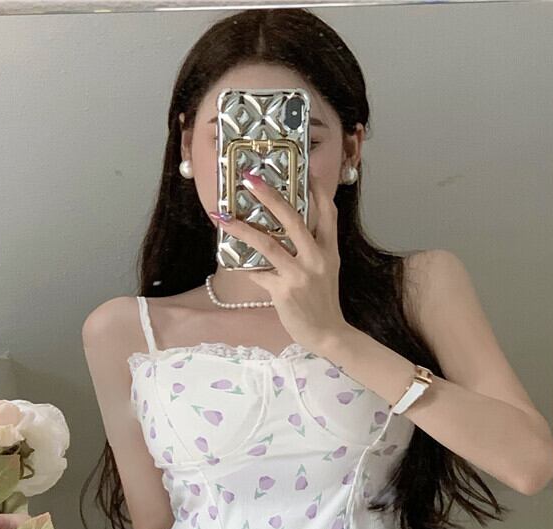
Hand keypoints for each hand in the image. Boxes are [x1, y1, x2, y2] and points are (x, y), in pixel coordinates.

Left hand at [207, 170, 349, 353]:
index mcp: (329, 250)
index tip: (304, 169)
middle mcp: (316, 258)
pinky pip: (258, 274)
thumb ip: (311, 250)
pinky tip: (229, 257)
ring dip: (242, 228)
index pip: (327, 212)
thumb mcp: (326, 271)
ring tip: (223, 216)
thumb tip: (283, 232)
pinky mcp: (283, 291)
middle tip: (250, 179)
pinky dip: (244, 266)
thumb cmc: (323, 302)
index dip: (316, 189)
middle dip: (270, 196)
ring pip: (268, 244)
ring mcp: (300, 274)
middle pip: (293, 218)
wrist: (328, 335)